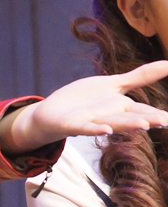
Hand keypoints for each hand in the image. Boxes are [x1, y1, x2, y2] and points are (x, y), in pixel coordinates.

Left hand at [0, 61, 167, 154]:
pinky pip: (86, 128)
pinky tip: (106, 130)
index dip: (157, 115)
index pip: (143, 110)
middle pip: (131, 118)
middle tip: (165, 122)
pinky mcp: (73, 124)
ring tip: (143, 126)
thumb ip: (141, 77)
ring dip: (127, 125)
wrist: (51, 113)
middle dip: (147, 120)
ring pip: (113, 123)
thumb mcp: (114, 84)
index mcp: (121, 107)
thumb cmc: (84, 100)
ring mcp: (92, 121)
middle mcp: (110, 116)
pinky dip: (96, 128)